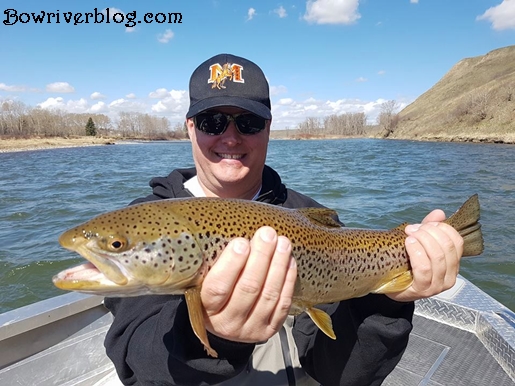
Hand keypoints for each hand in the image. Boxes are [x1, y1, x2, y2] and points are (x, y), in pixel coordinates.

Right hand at [200, 226, 296, 342]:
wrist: (225, 324)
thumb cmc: (215, 293)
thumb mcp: (205, 279)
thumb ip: (215, 259)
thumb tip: (229, 225)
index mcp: (206, 308)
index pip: (218, 287)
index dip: (231, 264)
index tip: (241, 242)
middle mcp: (228, 322)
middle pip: (248, 288)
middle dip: (261, 257)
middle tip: (267, 234)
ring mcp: (250, 328)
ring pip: (269, 295)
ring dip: (278, 265)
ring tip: (283, 243)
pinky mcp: (269, 330)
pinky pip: (282, 304)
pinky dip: (288, 280)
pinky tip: (289, 261)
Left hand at [387, 209, 463, 301]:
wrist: (392, 285)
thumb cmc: (407, 263)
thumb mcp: (419, 244)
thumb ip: (429, 228)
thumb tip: (439, 213)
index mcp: (453, 262)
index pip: (457, 241)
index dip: (442, 228)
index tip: (424, 224)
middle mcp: (450, 275)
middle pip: (447, 247)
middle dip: (428, 232)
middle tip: (412, 229)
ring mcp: (438, 285)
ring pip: (437, 257)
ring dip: (422, 240)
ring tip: (409, 236)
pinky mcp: (423, 290)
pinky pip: (424, 269)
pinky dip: (417, 253)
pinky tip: (409, 244)